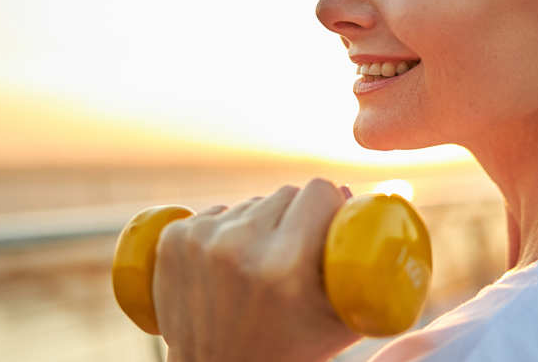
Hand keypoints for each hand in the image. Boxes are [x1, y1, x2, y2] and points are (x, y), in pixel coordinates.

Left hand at [154, 179, 359, 361]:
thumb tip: (356, 193)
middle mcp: (238, 246)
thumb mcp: (342, 318)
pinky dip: (228, 232)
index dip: (328, 208)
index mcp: (285, 266)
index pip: (319, 190)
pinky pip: (220, 212)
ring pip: (252, 202)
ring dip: (260, 227)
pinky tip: (227, 267)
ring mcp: (201, 240)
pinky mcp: (175, 237)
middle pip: (285, 193)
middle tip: (291, 260)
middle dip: (296, 219)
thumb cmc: (290, 351)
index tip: (326, 229)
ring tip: (256, 271)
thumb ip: (362, 261)